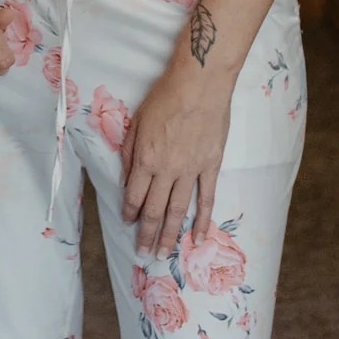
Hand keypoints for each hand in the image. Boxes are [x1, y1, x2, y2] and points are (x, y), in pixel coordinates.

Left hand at [120, 57, 232, 255]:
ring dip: (170, 234)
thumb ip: (130, 153)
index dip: (129, 213)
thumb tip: (128, 179)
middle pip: (155, 210)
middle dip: (147, 235)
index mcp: (145, 160)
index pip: (134, 196)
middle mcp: (167, 171)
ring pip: (178, 210)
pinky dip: (202, 220)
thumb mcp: (137, 122)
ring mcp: (191, 171)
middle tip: (143, 254)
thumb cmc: (165, 97)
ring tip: (165, 254)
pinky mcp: (211, 166)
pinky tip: (198, 237)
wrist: (199, 84)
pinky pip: (207, 198)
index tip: (127, 224)